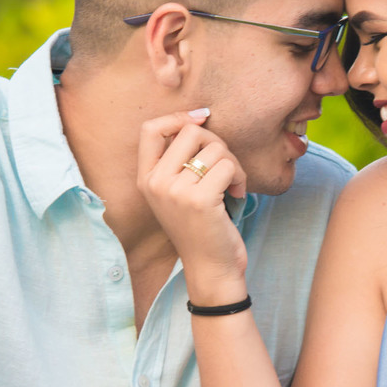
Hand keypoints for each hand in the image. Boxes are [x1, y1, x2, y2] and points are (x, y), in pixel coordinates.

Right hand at [138, 112, 248, 304]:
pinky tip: (238, 194)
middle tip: (225, 168)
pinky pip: (228, 166)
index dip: (178, 117)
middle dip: (217, 143)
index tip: (202, 119)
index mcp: (146, 179)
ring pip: (214, 148)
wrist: (210, 269)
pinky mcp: (199, 200)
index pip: (150, 129)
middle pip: (190, 131)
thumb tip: (201, 118)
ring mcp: (175, 191)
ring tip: (232, 185)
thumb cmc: (201, 227)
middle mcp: (155, 183)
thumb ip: (180, 160)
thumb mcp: (179, 192)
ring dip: (233, 164)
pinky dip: (240, 177)